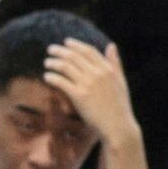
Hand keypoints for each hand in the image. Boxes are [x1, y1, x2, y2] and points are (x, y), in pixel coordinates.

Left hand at [46, 36, 138, 165]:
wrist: (117, 126)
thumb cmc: (120, 106)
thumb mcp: (121, 81)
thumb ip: (115, 63)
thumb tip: (111, 45)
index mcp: (108, 69)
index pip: (89, 51)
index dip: (76, 45)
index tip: (66, 42)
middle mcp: (98, 73)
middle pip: (75, 56)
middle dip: (60, 51)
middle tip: (50, 49)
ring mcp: (88, 84)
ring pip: (66, 66)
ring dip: (54, 62)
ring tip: (47, 62)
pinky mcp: (79, 96)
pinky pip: (62, 81)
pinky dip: (52, 77)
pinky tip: (47, 76)